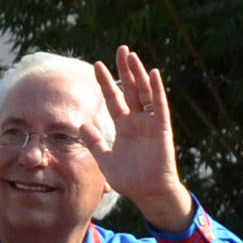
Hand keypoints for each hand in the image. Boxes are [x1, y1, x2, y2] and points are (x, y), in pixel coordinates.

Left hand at [91, 46, 192, 228]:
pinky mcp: (162, 127)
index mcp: (123, 126)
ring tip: (131, 55)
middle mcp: (137, 120)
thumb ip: (94, 142)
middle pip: (129, 89)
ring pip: (143, 92)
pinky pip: (159, 105)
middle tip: (120, 49)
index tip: (97, 65)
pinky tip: (152, 73)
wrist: (149, 193)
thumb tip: (81, 125)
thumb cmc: (130, 179)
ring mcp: (150, 122)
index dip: (106, 82)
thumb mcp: (105, 160)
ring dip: (138, 74)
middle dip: (124, 70)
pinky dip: (156, 89)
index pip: (113, 99)